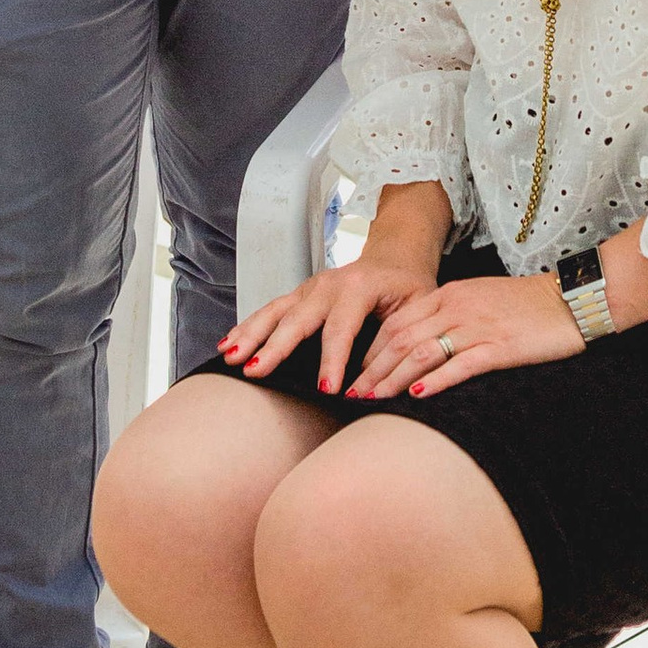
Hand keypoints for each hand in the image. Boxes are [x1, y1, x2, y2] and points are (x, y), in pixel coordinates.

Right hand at [223, 251, 444, 398]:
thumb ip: (396, 339)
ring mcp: (310, 288)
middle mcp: (328, 285)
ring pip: (275, 312)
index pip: (341, 329)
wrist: (397, 257)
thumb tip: (373, 379)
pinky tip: (229, 343)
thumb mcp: (418, 309)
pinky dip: (248, 326)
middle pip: (297, 319)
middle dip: (274, 347)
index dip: (333, 361)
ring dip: (251, 335)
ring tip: (231, 358)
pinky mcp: (299, 295)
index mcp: (359, 287)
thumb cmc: (409, 287)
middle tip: (255, 371)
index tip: (326, 391)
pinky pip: (269, 310)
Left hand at [348, 268, 581, 401]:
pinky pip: (459, 364)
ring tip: (373, 400)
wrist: (570, 300)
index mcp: (449, 295)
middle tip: (352, 394)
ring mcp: (477, 327)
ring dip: (392, 378)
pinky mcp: (499, 347)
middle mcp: (456, 308)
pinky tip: (416, 395)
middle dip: (372, 369)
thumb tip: (417, 345)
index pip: (397, 322)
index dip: (371, 350)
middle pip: (400, 339)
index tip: (355, 373)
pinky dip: (435, 380)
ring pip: (422, 352)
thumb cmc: (526, 305)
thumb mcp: (478, 300)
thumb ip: (447, 316)